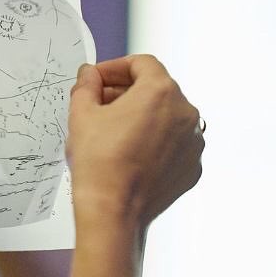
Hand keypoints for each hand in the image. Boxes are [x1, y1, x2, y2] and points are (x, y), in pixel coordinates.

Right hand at [66, 55, 202, 229]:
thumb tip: (90, 75)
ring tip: (114, 131)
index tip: (98, 79)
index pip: (142, 64)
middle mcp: (186, 113)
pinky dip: (156, 142)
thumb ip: (87, 85)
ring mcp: (193, 142)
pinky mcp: (193, 167)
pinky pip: (175, 144)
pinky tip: (131, 153)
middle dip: (127, 92)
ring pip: (167, 117)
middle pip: (156, 89)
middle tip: (100, 103)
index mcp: (162, 91)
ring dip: (143, 117)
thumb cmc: (99, 164)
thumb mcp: (82, 114)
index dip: (115, 68)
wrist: (114, 213)